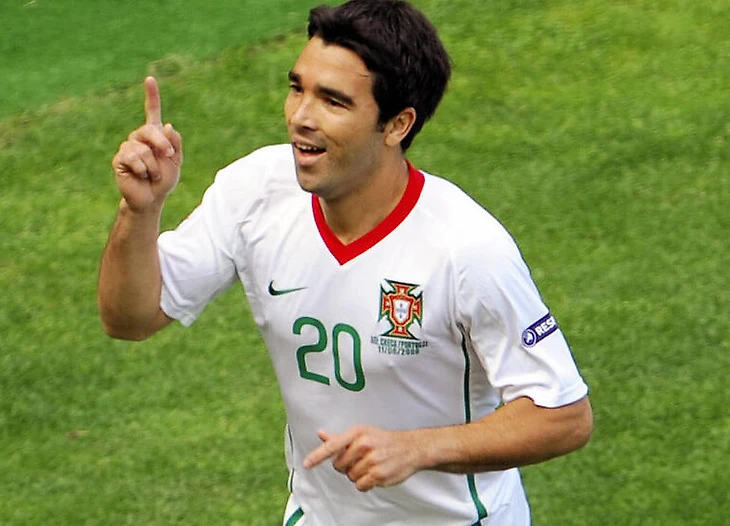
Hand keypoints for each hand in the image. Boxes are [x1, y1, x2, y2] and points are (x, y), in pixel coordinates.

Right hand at [111, 77, 182, 211]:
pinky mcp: (120, 159)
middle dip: (163, 145)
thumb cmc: (164, 180)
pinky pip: (133, 158)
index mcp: (154, 135)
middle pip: (149, 130)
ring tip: (151, 175)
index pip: (151, 111)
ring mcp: (128, 147)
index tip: (150, 79)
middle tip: (167, 156)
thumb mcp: (176, 161)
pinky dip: (143, 170)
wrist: (152, 198)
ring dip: (154, 166)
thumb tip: (167, 126)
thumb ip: (175, 143)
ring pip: (143, 149)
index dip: (151, 96)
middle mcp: (139, 137)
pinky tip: (141, 176)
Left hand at [303, 426, 425, 491]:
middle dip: (346, 466)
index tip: (306, 464)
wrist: (411, 447)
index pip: (333, 445)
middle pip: (339, 466)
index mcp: (357, 433)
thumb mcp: (363, 433)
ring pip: (350, 477)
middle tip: (360, 460)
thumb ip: (340, 438)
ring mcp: (371, 460)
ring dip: (358, 475)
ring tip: (371, 465)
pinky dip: (366, 483)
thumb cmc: (384, 440)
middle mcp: (363, 445)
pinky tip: (375, 474)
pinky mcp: (378, 474)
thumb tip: (321, 435)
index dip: (318, 456)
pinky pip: (360, 486)